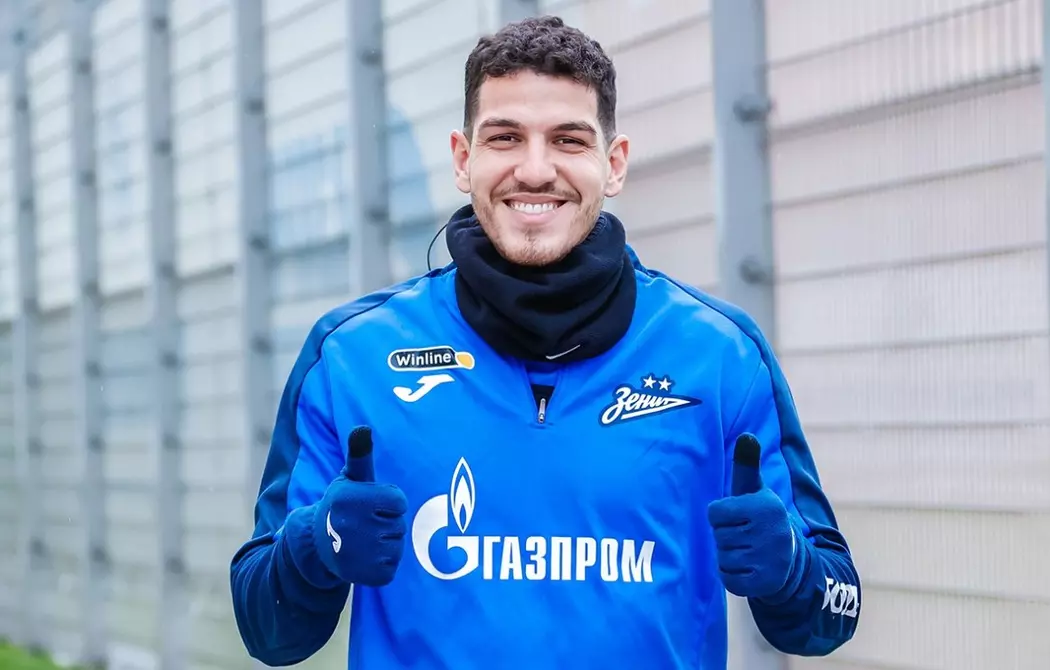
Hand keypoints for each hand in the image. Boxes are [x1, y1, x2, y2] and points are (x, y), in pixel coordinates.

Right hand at [313, 426, 407, 586]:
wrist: (316, 546)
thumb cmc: (341, 506)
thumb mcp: (348, 480)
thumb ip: (360, 455)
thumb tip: (363, 428)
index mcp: (351, 499)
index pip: (398, 501)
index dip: (388, 502)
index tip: (369, 505)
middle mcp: (353, 526)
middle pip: (399, 524)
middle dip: (387, 523)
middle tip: (364, 525)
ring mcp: (360, 554)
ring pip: (397, 546)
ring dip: (386, 544)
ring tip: (364, 541)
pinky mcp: (367, 576)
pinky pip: (391, 567)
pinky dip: (382, 564)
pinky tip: (365, 558)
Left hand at [707, 433, 797, 598]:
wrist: (789, 559)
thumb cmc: (760, 518)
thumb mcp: (755, 491)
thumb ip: (747, 465)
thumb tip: (747, 436)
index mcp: (766, 506)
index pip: (714, 512)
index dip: (721, 515)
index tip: (738, 516)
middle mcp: (771, 533)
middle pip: (718, 535)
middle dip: (726, 536)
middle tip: (745, 535)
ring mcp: (769, 560)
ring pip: (722, 557)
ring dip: (729, 555)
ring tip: (748, 550)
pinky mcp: (764, 583)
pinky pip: (728, 578)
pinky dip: (732, 574)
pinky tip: (749, 567)